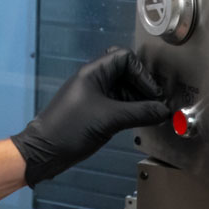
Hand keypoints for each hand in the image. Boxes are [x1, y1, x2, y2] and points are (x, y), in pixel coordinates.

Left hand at [10, 47, 169, 186]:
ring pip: (123, 89)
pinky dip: (130, 110)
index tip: (153, 93)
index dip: (142, 73)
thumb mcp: (110, 119)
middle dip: (143, 86)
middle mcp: (94, 81)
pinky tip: (139, 121)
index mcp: (93, 73)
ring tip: (151, 115)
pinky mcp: (94, 111)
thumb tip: (163, 111)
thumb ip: (139, 113)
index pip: (124, 58)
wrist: (45, 151)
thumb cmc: (69, 128)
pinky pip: (118, 104)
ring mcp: (94, 96)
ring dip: (138, 100)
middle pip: (126, 73)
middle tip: (156, 104)